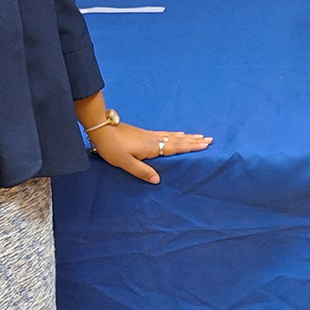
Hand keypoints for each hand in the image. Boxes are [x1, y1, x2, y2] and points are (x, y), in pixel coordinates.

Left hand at [91, 121, 211, 183]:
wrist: (101, 129)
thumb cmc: (112, 147)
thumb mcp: (125, 163)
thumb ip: (142, 171)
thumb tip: (158, 180)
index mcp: (152, 147)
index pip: (176, 147)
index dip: (191, 147)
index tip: (205, 145)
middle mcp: (153, 139)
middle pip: (177, 140)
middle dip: (193, 140)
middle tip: (208, 139)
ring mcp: (149, 135)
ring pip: (172, 136)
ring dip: (186, 137)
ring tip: (198, 136)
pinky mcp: (144, 134)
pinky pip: (165, 134)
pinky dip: (175, 134)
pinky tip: (176, 133)